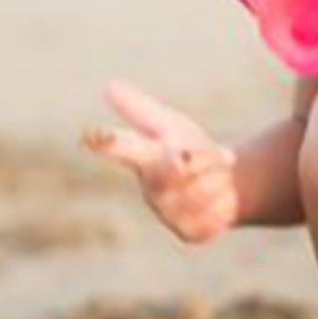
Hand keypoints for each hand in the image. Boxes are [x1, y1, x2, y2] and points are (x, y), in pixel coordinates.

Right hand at [80, 78, 238, 244]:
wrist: (227, 184)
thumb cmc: (187, 148)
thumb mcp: (169, 124)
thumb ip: (142, 109)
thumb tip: (108, 85)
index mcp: (142, 157)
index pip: (121, 147)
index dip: (108, 142)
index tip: (91, 135)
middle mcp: (150, 189)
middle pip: (173, 170)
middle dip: (198, 159)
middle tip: (208, 152)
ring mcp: (168, 214)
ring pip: (199, 192)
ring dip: (217, 177)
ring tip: (218, 174)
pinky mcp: (190, 233)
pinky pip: (213, 214)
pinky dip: (225, 201)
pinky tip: (220, 199)